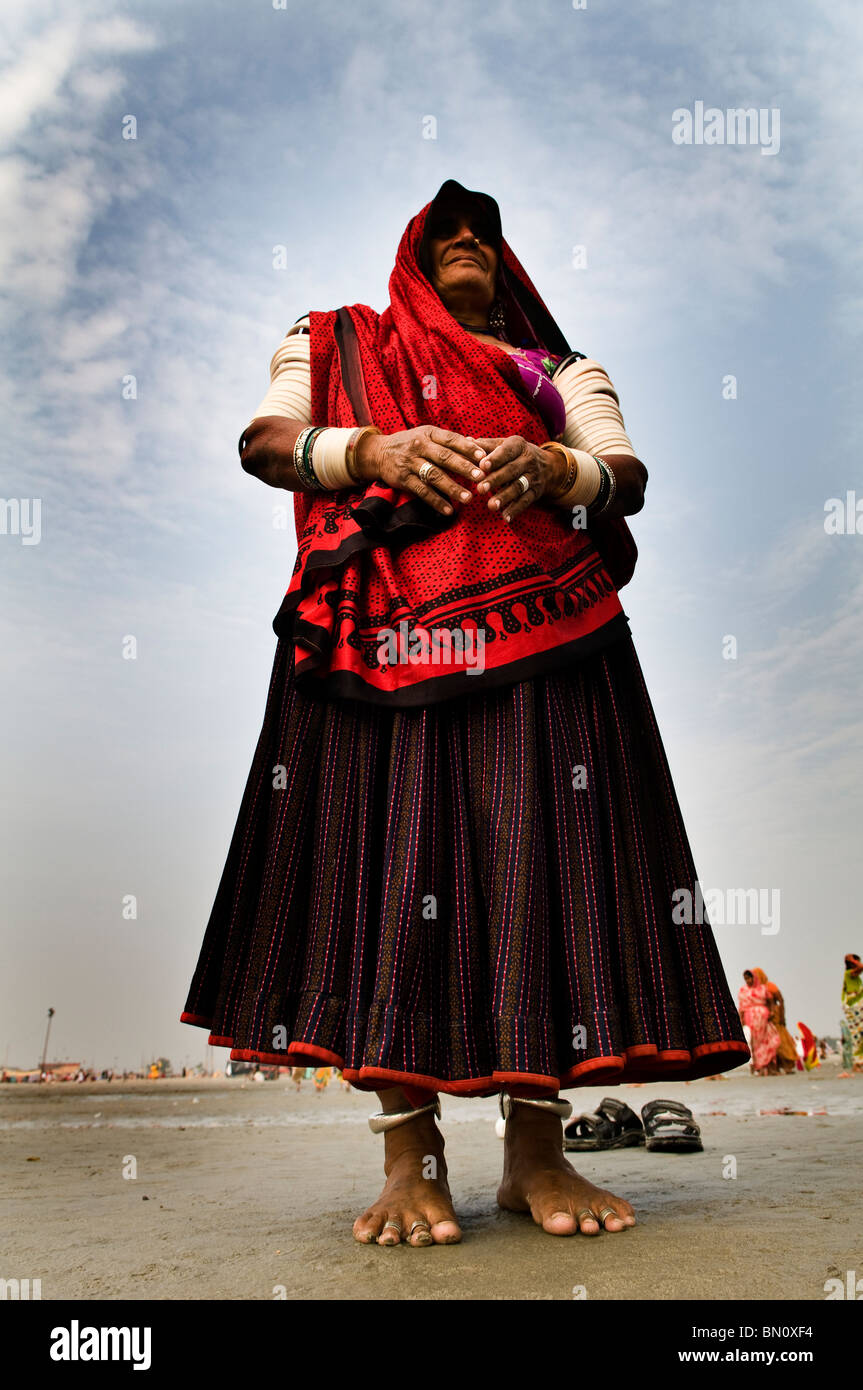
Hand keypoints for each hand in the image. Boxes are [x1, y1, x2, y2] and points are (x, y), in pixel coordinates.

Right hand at [354, 425, 487, 516]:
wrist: (378, 452)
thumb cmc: (410, 444)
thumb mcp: (427, 436)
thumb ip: (448, 442)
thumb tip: (477, 447)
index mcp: (429, 433)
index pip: (452, 440)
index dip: (468, 448)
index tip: (484, 457)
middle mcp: (419, 446)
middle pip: (445, 457)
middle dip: (464, 468)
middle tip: (481, 478)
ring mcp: (410, 463)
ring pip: (434, 476)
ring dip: (452, 488)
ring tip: (468, 498)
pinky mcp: (403, 479)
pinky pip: (422, 491)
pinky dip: (436, 502)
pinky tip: (449, 510)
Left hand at [471, 436, 562, 521]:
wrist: (547, 466)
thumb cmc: (515, 454)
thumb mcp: (504, 444)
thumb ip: (486, 445)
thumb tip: (466, 441)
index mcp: (518, 445)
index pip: (506, 451)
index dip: (495, 459)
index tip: (482, 466)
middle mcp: (528, 460)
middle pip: (511, 470)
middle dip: (496, 480)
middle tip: (480, 489)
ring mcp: (533, 477)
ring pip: (518, 487)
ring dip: (504, 497)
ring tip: (491, 506)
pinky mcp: (535, 492)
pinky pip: (526, 501)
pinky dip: (516, 510)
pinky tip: (505, 518)